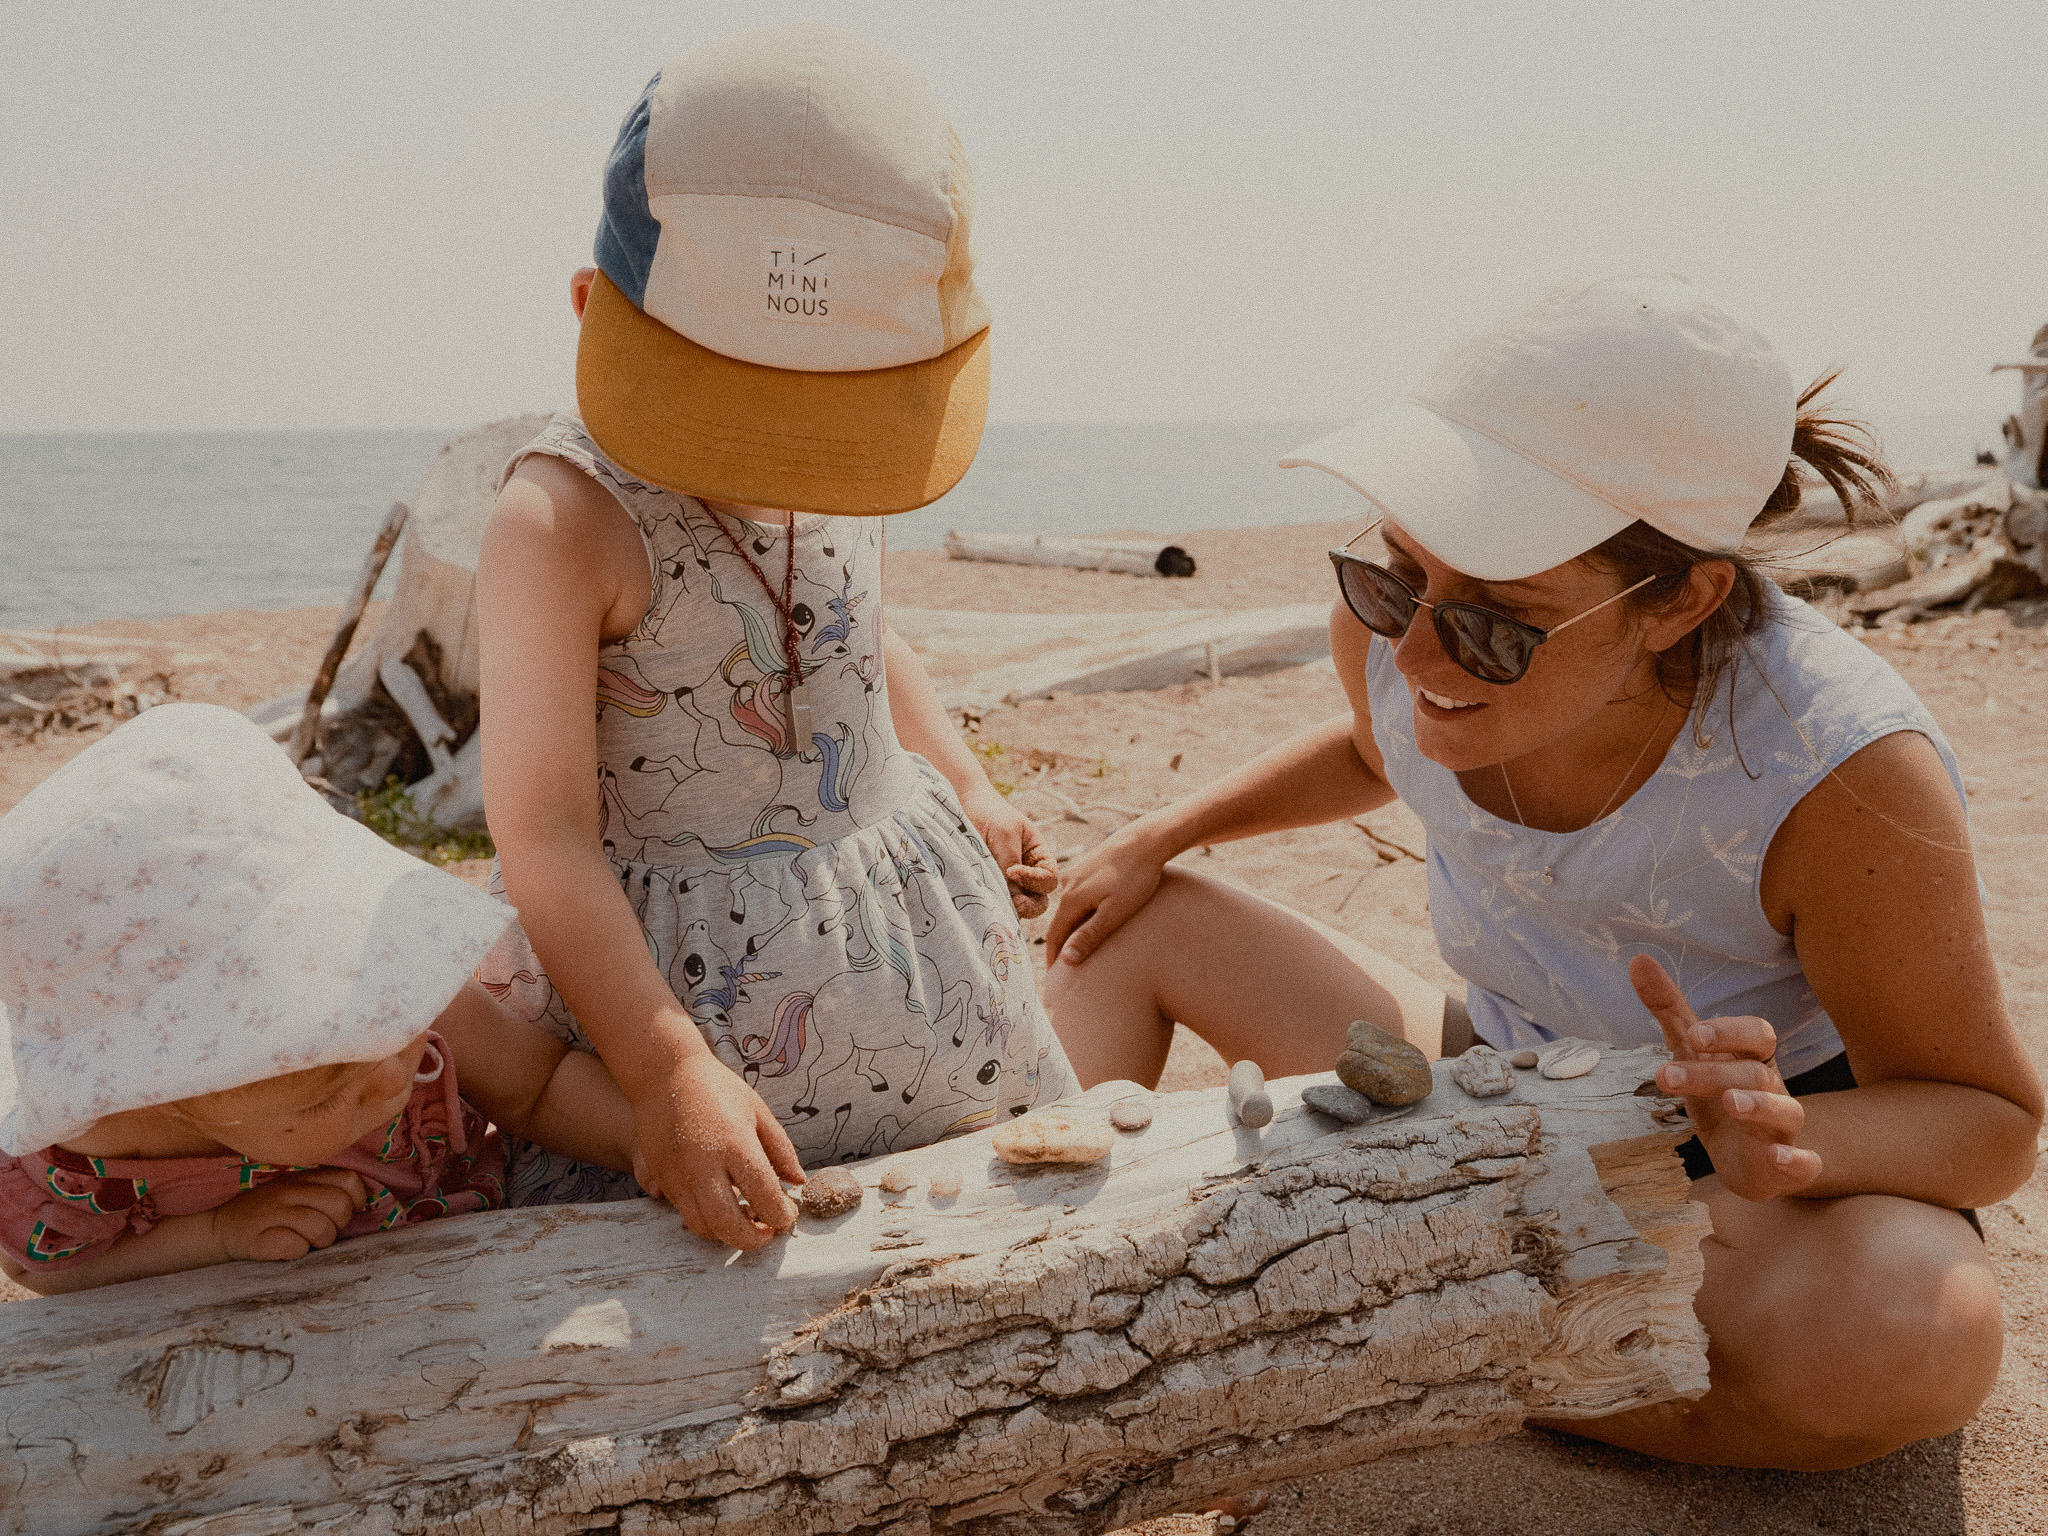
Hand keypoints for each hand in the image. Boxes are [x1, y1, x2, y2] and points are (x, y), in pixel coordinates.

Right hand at [210, 1169, 369, 1261]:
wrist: (219, 1230)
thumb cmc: (268, 1214)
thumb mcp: (295, 1193)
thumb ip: (325, 1191)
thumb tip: (363, 1204)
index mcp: (303, 1178)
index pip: (348, 1180)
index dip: (355, 1199)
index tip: (344, 1213)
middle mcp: (289, 1191)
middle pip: (339, 1206)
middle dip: (338, 1225)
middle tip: (322, 1232)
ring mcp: (273, 1213)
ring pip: (321, 1228)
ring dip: (319, 1242)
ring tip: (304, 1242)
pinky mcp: (258, 1239)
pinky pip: (296, 1247)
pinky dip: (297, 1252)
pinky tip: (286, 1249)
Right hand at [632, 1048, 805, 1250]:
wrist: (664, 1075)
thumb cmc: (717, 1088)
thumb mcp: (758, 1111)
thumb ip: (781, 1150)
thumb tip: (798, 1181)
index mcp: (737, 1145)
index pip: (765, 1197)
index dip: (782, 1215)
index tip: (789, 1215)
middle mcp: (705, 1165)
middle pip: (729, 1225)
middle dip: (753, 1240)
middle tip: (768, 1232)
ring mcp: (680, 1175)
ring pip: (703, 1226)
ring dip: (727, 1234)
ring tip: (745, 1220)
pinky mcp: (662, 1177)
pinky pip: (685, 1212)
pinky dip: (707, 1219)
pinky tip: (723, 1205)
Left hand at [959, 783, 1059, 919]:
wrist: (964, 807)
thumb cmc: (990, 815)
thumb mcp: (1004, 835)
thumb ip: (1010, 863)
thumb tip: (1014, 896)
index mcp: (1039, 856)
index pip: (1049, 878)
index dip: (1036, 880)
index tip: (1013, 871)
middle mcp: (1028, 873)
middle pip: (1040, 900)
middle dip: (1030, 905)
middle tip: (1015, 904)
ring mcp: (1009, 884)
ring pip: (1019, 906)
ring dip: (1013, 909)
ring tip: (998, 906)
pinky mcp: (991, 889)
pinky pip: (998, 904)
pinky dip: (995, 907)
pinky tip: (986, 905)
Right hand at [1044, 823, 1168, 966]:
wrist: (1147, 840)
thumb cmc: (1136, 878)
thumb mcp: (1114, 912)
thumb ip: (1090, 936)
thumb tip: (1066, 960)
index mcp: (1070, 900)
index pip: (1054, 937)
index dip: (1054, 959)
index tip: (1054, 980)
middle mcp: (1067, 886)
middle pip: (1060, 923)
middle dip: (1061, 946)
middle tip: (1065, 971)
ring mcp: (1077, 874)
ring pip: (1070, 909)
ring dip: (1071, 929)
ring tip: (1078, 948)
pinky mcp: (1088, 867)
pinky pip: (1079, 897)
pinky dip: (1081, 913)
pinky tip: (1091, 920)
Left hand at [1630, 955, 1821, 1200]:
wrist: (1750, 1160)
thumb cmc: (1720, 1093)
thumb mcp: (1691, 1052)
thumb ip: (1669, 1009)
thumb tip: (1637, 958)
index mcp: (1752, 1059)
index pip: (1757, 1034)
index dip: (1729, 1031)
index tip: (1692, 1035)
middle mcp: (1773, 1089)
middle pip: (1755, 1073)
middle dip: (1712, 1073)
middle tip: (1665, 1076)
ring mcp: (1784, 1129)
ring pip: (1786, 1111)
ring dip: (1761, 1105)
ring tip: (1731, 1103)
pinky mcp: (1791, 1167)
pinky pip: (1805, 1163)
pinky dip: (1797, 1160)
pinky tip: (1780, 1157)